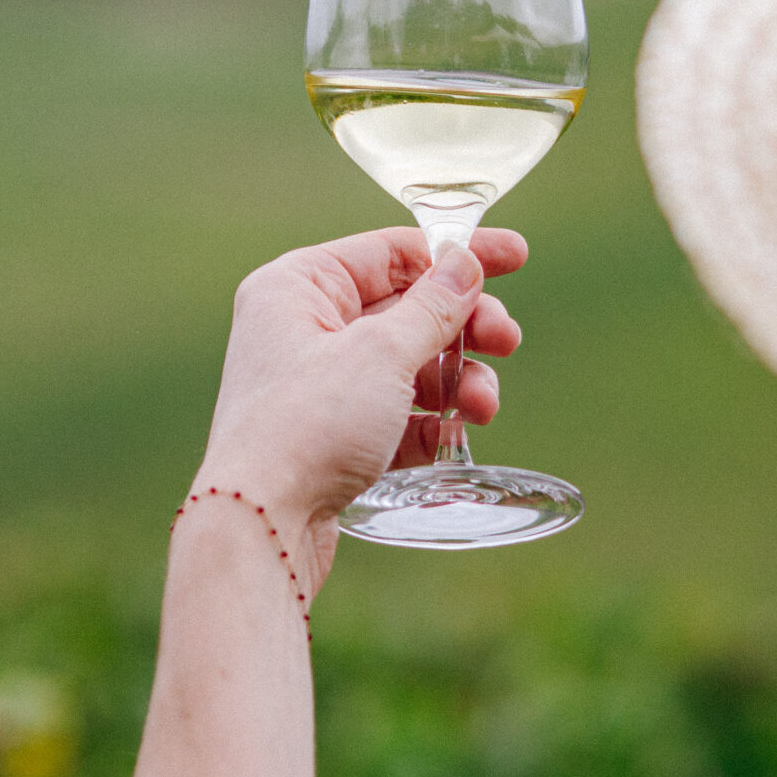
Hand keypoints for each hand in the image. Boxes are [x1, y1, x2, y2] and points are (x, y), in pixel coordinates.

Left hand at [192, 227, 526, 592]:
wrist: (262, 524)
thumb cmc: (306, 425)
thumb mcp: (381, 353)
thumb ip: (433, 307)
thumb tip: (464, 264)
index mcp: (298, 287)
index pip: (390, 252)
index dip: (455, 254)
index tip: (514, 256)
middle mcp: (302, 330)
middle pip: (406, 309)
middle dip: (463, 327)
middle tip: (507, 341)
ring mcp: (317, 387)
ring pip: (407, 366)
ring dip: (455, 380)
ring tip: (483, 404)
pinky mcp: (331, 438)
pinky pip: (395, 416)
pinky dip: (431, 422)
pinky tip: (456, 434)